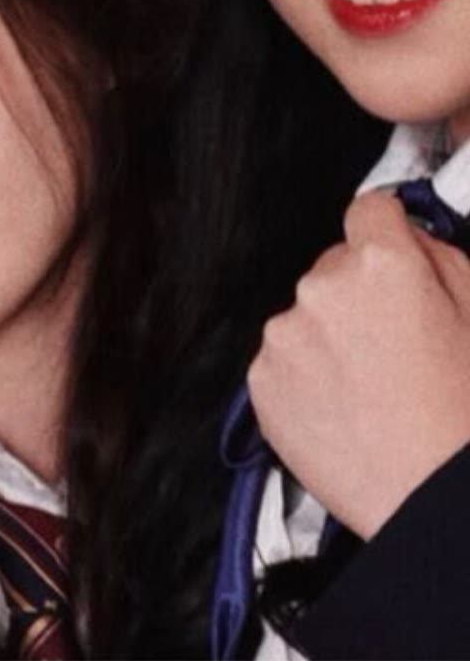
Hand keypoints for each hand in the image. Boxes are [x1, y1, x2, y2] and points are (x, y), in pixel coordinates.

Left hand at [248, 190, 469, 539]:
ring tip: (372, 386)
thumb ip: (440, 259)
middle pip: (334, 267)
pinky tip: (346, 407)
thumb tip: (408, 233)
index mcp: (382, 266)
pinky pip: (283, 360)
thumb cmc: (463, 419)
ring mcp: (285, 336)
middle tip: (396, 344)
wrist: (432, 501)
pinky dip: (306, 375)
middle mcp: (322, 290)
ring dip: (329, 336)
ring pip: (307, 316)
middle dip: (360, 293)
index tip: (388, 244)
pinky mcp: (261, 380)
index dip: (385, 229)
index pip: (367, 211)